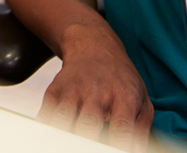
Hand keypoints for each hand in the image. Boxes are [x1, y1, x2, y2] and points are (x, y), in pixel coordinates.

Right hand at [38, 24, 154, 151]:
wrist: (94, 45)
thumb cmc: (121, 80)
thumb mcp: (141, 99)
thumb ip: (141, 129)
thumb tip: (137, 152)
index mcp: (124, 95)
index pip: (122, 128)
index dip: (118, 147)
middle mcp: (98, 91)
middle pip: (88, 124)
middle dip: (87, 143)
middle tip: (89, 149)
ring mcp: (74, 89)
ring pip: (62, 119)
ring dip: (63, 136)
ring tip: (68, 145)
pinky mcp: (55, 90)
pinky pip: (45, 115)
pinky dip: (46, 128)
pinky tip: (51, 138)